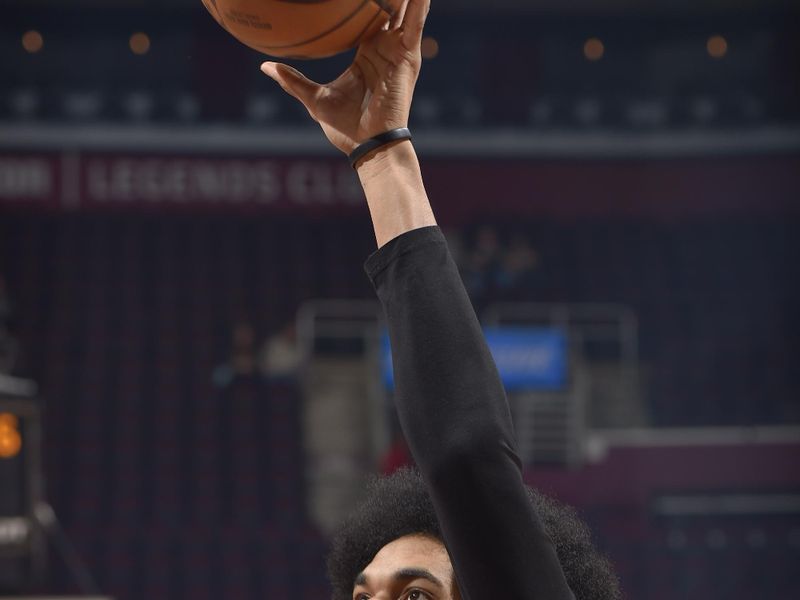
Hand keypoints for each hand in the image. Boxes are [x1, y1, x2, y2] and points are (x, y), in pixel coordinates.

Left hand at [260, 0, 429, 156]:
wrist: (369, 144)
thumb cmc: (345, 127)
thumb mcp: (314, 99)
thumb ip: (292, 80)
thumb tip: (265, 66)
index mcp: (367, 54)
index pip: (368, 18)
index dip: (364, 1)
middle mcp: (386, 49)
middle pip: (389, 9)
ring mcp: (399, 52)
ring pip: (404, 10)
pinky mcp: (408, 57)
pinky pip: (415, 24)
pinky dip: (419, 5)